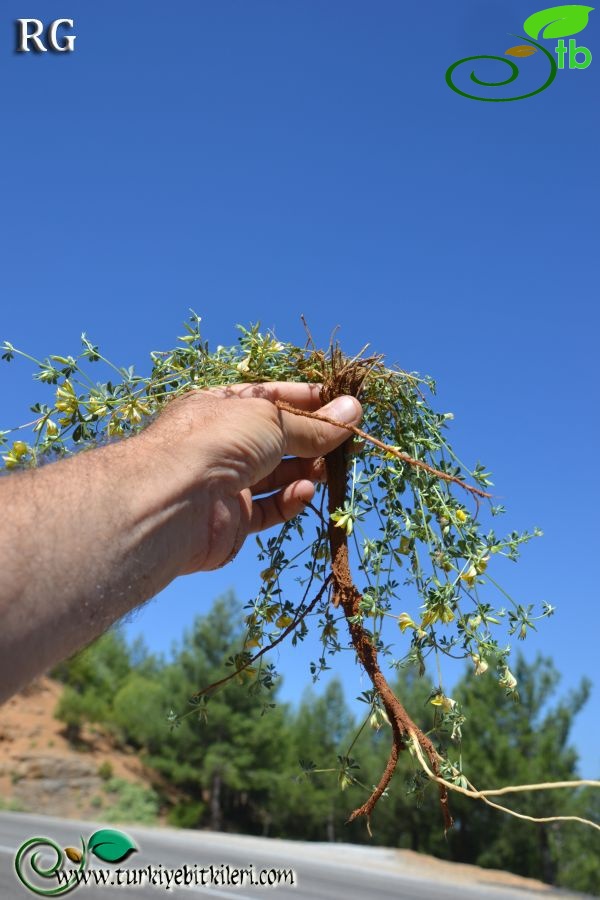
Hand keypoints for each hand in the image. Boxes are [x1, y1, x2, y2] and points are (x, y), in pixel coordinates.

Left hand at [143, 382, 362, 572]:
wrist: (175, 502)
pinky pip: (269, 508)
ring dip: (306, 470)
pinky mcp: (232, 518)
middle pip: (276, 439)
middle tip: (349, 441)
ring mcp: (225, 482)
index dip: (307, 401)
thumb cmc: (217, 441)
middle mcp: (220, 443)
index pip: (271, 398)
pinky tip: (306, 491)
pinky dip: (290, 499)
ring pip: (275, 475)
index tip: (343, 405)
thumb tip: (354, 412)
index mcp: (221, 407)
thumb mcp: (270, 420)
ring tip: (331, 468)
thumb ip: (312, 424)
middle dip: (313, 439)